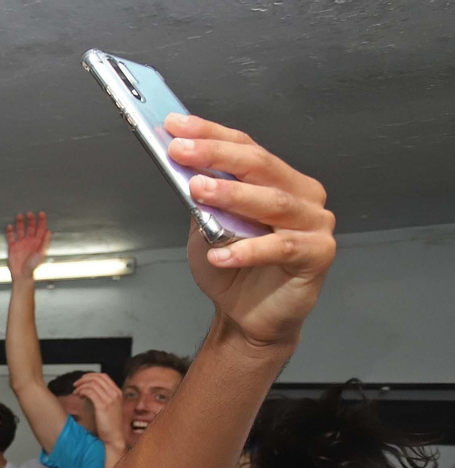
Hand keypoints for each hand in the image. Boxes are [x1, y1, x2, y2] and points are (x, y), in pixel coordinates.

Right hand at [5, 211, 49, 280]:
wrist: (22, 275)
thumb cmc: (33, 266)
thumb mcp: (41, 254)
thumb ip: (45, 242)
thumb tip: (49, 231)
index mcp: (38, 242)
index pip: (41, 229)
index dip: (42, 221)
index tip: (41, 213)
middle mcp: (30, 241)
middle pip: (31, 227)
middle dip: (30, 220)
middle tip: (29, 213)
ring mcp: (21, 243)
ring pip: (21, 230)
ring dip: (20, 223)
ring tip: (19, 216)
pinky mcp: (12, 247)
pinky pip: (11, 237)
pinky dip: (10, 231)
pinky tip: (10, 226)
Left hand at [72, 373, 125, 446]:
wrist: (114, 437)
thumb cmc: (109, 424)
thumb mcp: (107, 406)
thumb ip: (100, 396)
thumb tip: (87, 390)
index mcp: (117, 392)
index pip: (103, 376)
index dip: (91, 376)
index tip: (82, 380)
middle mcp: (115, 394)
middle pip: (97, 378)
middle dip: (84, 379)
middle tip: (76, 385)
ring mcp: (110, 399)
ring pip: (92, 384)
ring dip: (81, 386)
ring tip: (76, 392)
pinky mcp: (103, 406)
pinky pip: (90, 392)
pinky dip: (82, 392)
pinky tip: (79, 396)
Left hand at [167, 114, 334, 347]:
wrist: (248, 316)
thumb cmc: (231, 268)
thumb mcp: (207, 227)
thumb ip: (202, 199)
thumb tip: (181, 166)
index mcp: (278, 180)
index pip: (246, 148)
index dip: (211, 134)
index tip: (176, 125)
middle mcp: (301, 194)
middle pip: (260, 165)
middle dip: (217, 155)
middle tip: (181, 150)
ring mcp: (315, 222)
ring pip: (272, 202)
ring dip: (232, 194)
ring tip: (197, 191)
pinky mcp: (318, 253)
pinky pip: (281, 247)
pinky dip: (248, 249)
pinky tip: (220, 254)